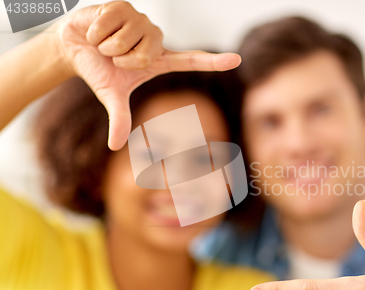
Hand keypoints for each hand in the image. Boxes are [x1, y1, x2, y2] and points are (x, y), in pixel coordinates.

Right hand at [49, 1, 240, 149]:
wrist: (75, 46)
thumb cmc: (99, 71)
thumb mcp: (111, 96)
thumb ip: (119, 118)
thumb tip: (115, 147)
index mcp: (159, 60)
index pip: (191, 61)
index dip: (213, 62)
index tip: (236, 60)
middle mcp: (155, 38)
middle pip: (144, 55)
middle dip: (120, 59)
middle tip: (113, 56)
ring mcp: (141, 20)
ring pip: (126, 38)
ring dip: (107, 44)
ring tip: (104, 42)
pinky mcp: (124, 6)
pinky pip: (110, 22)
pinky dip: (97, 31)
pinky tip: (97, 30)